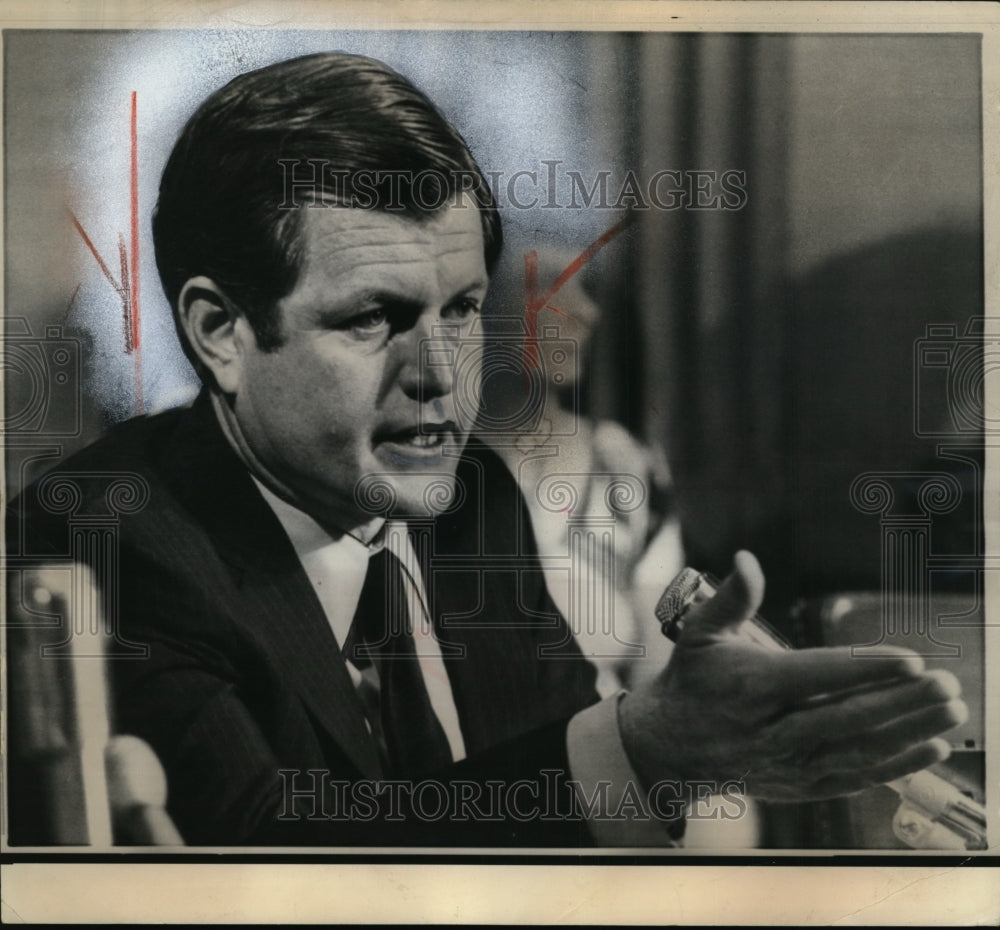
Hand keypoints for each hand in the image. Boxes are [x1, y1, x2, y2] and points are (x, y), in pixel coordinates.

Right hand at [618, 551, 967, 801]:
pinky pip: (856, 779)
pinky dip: (897, 766)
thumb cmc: (693, 680)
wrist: (671, 748)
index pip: (816, 676)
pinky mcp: (800, 786)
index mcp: (751, 686)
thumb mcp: (700, 633)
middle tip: (945, 683)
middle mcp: (771, 730)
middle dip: (901, 701)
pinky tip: (934, 748)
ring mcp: (788, 763)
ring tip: (951, 711)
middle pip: (846, 717)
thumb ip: (731, 597)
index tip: (911, 659)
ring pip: (858, 750)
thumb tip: (747, 558)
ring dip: (910, 731)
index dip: (865, 669)